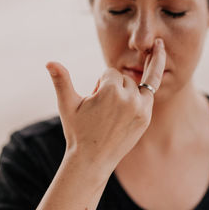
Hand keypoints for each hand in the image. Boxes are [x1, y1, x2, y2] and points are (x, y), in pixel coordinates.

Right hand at [46, 38, 166, 171]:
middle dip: (112, 88)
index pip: (110, 73)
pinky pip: (151, 90)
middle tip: (102, 110)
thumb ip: (61, 81)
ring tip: (114, 108)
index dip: (99, 85)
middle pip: (123, 78)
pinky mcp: (146, 117)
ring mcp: (141, 109)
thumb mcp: (67, 105)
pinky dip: (155, 72)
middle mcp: (130, 98)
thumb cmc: (77, 132)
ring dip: (126, 90)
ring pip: (135, 85)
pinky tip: (159, 49)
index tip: (94, 103)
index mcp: (111, 91)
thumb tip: (49, 62)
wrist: (92, 160)